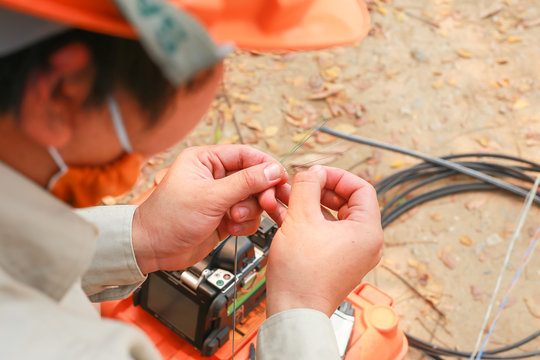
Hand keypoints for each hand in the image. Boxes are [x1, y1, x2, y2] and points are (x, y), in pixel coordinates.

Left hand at [132, 145, 286, 273]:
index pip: (245, 155)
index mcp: (206, 160)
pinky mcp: (224, 217)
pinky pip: (248, 217)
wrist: (152, 250)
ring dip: (249, 211)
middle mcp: (215, 177)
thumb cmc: (168, 218)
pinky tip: (230, 229)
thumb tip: (273, 169)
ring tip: (234, 219)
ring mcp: (220, 198)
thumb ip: (245, 182)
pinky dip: (244, 225)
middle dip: (259, 193)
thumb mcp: (210, 197)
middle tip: (267, 203)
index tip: (281, 178)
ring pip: (253, 199)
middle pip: (254, 178)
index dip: (266, 166)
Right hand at [263, 165, 382, 317]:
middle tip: (298, 184)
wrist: (294, 312)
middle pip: (346, 201)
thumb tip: (312, 171)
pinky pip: (323, 232)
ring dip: (308, 204)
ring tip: (285, 198)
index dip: (336, 175)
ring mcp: (350, 254)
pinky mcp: (334, 262)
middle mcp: (365, 243)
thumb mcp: (301, 218)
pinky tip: (284, 214)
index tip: (315, 173)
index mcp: (367, 231)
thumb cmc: (302, 275)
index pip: (360, 188)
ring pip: (331, 217)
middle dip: (318, 189)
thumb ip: (307, 186)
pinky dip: (307, 221)